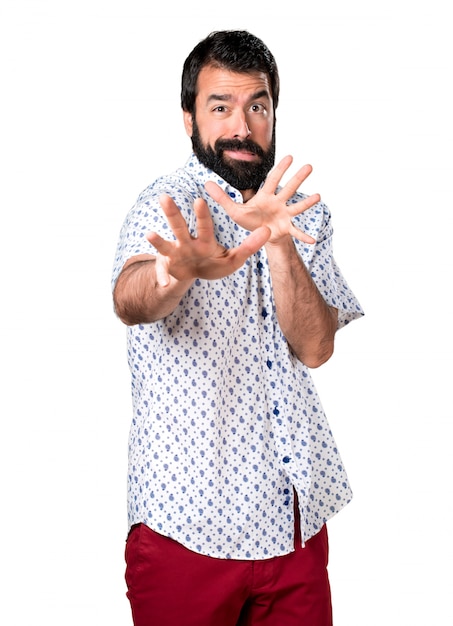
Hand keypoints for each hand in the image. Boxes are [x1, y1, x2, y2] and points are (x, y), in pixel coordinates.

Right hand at [147, 194, 270, 285]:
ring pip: (165, 245)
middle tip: (164, 197)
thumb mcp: (234, 258)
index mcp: (204, 240)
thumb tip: (269, 230)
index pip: (204, 226)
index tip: (199, 200)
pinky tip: (164, 283)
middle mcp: (186, 243)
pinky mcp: (167, 268)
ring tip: (149, 234)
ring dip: (158, 240)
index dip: (201, 215)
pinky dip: (162, 278)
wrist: (193, 275)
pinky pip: (162, 272)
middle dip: (172, 213)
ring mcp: (174, 255)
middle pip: (179, 226)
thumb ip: (250, 246)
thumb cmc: (213, 262)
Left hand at [205, 155, 319, 244]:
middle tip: (309, 166)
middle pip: (288, 189)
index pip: (272, 180)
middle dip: (297, 178)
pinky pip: (295, 232)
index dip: (280, 169)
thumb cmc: (250, 220)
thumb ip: (222, 197)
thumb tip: (206, 183)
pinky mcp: (285, 229)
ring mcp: (284, 215)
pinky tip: (313, 240)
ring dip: (307, 202)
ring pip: (296, 206)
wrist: (259, 236)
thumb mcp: (233, 210)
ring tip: (318, 196)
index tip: (290, 156)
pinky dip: (303, 236)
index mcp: (265, 196)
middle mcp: (277, 203)